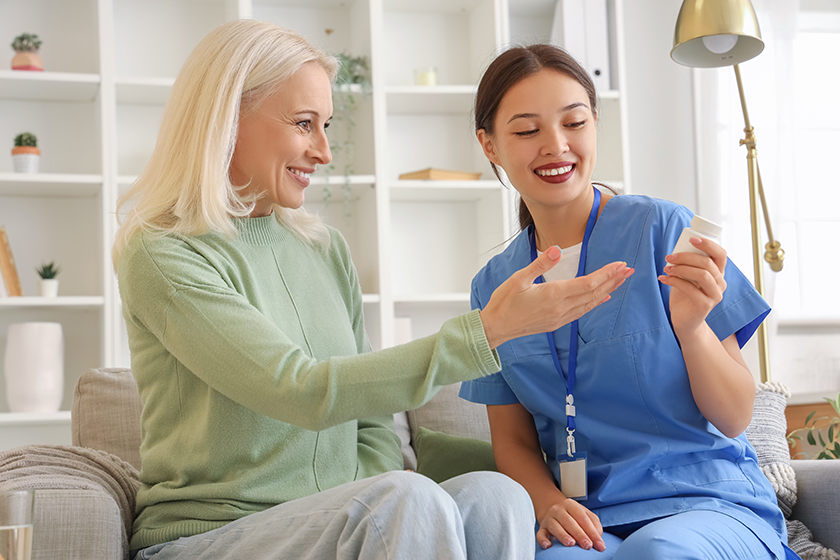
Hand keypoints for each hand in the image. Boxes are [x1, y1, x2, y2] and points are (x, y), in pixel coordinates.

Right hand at [480, 246, 633, 348]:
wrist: (495, 328)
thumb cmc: (504, 302)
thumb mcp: (518, 279)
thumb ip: (540, 264)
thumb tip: (556, 249)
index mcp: (553, 295)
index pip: (587, 283)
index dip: (606, 273)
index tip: (620, 264)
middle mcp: (561, 308)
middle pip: (594, 293)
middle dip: (613, 280)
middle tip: (629, 270)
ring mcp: (560, 317)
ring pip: (590, 303)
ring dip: (607, 290)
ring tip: (620, 281)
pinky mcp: (556, 322)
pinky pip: (582, 312)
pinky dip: (595, 303)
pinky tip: (602, 298)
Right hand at [537, 498, 605, 551]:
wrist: (554, 513)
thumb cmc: (574, 518)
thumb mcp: (585, 516)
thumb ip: (594, 525)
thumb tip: (598, 539)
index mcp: (571, 505)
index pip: (583, 518)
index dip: (592, 532)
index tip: (600, 545)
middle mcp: (558, 510)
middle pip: (569, 521)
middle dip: (580, 534)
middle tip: (588, 546)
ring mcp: (549, 518)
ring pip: (555, 526)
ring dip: (563, 535)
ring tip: (571, 544)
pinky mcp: (542, 528)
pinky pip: (540, 534)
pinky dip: (543, 540)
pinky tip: (548, 546)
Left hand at [658, 237, 726, 334]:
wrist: (685, 321)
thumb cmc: (685, 295)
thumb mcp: (688, 276)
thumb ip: (688, 264)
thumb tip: (677, 248)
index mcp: (718, 273)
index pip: (721, 254)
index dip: (708, 244)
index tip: (691, 239)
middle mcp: (720, 283)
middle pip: (708, 263)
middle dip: (686, 257)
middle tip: (669, 257)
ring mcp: (715, 295)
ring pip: (702, 275)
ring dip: (681, 268)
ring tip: (667, 268)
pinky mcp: (705, 305)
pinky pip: (690, 289)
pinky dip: (674, 281)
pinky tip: (663, 279)